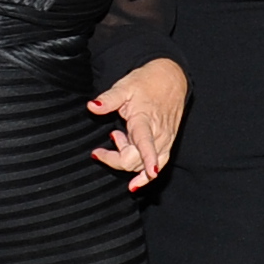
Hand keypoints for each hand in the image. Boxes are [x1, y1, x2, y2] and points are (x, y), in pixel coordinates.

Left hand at [89, 57, 187, 189]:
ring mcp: (164, 142)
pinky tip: (135, 184)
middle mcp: (158, 135)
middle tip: (103, 144)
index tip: (151, 171)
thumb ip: (108, 99)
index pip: (146, 143)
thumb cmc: (146, 83)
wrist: (171, 80)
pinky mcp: (167, 145)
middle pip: (135, 160)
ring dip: (125, 159)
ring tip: (119, 138)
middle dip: (114, 158)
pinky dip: (145, 176)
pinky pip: (158, 165)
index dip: (149, 159)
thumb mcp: (125, 86)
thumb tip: (92, 106)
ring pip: (142, 165)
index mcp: (145, 120)